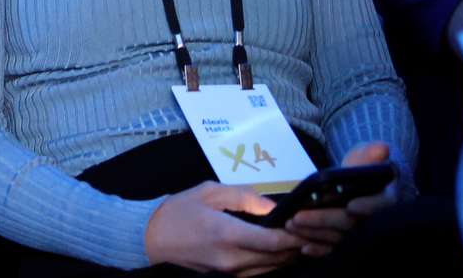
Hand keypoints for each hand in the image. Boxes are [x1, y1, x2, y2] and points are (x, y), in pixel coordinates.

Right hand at [145, 182, 304, 275]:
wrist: (150, 238)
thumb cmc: (178, 211)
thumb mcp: (209, 192)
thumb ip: (243, 197)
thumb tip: (272, 206)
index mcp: (227, 234)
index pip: (272, 242)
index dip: (295, 237)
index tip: (309, 225)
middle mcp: (231, 259)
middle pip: (276, 259)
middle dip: (297, 247)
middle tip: (312, 232)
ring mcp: (228, 272)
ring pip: (269, 270)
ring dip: (286, 257)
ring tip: (300, 241)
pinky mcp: (225, 277)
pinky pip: (257, 274)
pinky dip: (272, 263)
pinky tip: (278, 252)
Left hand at [285, 142, 397, 257]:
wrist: (352, 185)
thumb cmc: (359, 170)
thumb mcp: (362, 158)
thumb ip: (368, 155)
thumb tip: (383, 148)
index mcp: (383, 199)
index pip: (378, 205)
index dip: (367, 207)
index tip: (351, 206)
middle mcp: (371, 220)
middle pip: (349, 223)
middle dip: (324, 219)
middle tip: (298, 216)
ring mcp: (356, 234)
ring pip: (337, 238)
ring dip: (314, 233)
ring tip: (291, 225)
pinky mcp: (342, 243)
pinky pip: (331, 250)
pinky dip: (318, 250)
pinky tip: (303, 248)